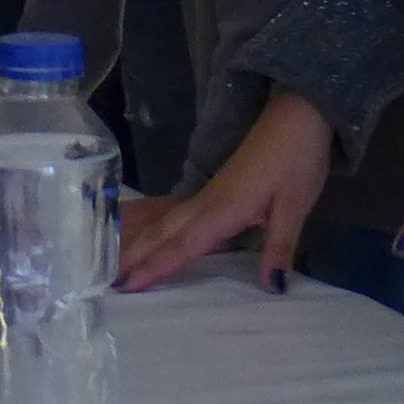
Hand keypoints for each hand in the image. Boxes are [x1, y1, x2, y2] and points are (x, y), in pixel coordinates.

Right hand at [125, 89, 330, 291]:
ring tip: (117, 263)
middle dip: (134, 257)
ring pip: (166, 223)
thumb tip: (272, 287)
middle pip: (163, 233)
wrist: (297, 115)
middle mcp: (207, 203)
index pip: (182, 245)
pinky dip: (159, 232)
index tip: (125, 286)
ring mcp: (208, 195)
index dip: (154, 267)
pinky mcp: (215, 191)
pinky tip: (156, 238)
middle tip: (106, 282)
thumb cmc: (297, 158)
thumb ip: (280, 246)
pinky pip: (178, 217)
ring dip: (141, 243)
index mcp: (222, 209)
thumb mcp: (295, 205)